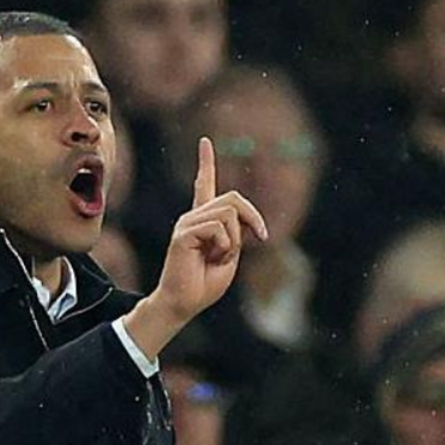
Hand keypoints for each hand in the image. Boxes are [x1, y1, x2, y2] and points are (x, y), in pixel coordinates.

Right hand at [122, 138, 267, 358]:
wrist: (184, 303)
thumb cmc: (205, 284)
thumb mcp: (231, 254)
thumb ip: (237, 233)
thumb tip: (243, 220)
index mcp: (203, 220)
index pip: (204, 184)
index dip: (205, 162)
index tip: (204, 141)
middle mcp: (193, 216)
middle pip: (233, 198)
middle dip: (254, 218)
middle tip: (261, 238)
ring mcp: (186, 223)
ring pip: (228, 213)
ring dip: (236, 239)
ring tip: (220, 257)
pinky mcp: (183, 233)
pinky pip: (218, 228)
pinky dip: (224, 246)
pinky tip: (210, 257)